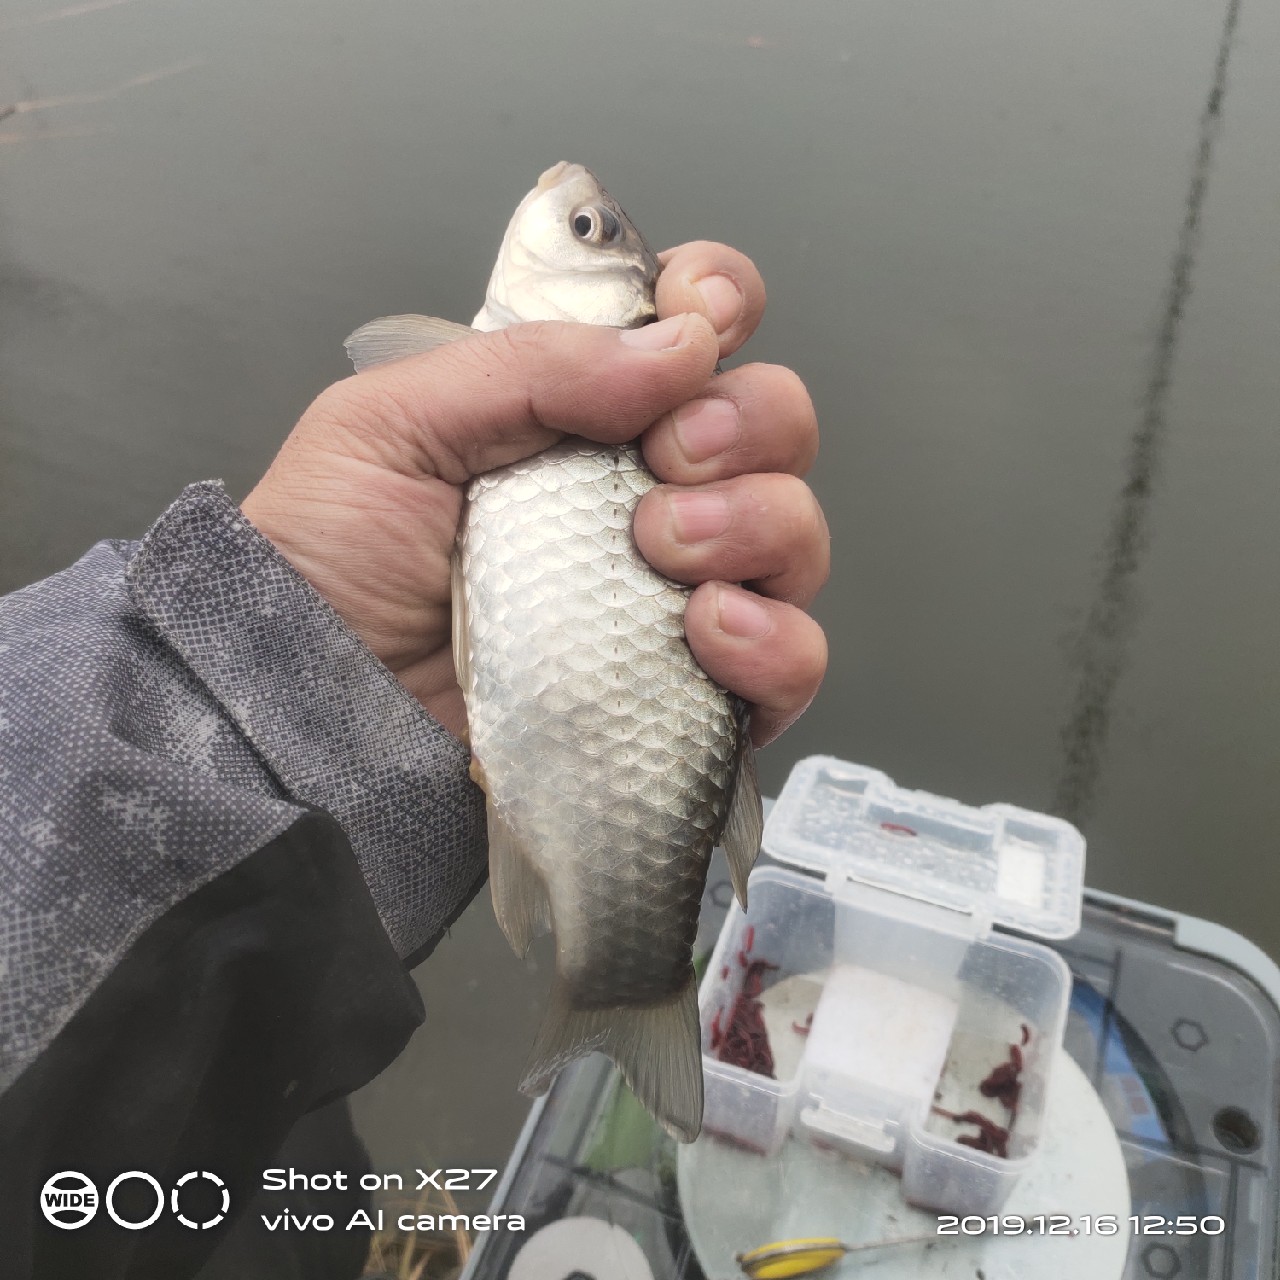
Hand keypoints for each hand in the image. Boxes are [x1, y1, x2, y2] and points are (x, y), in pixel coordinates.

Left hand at [241, 242, 827, 744]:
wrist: (311, 716)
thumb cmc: (330, 566)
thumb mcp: (393, 426)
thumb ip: (529, 367)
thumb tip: (680, 342)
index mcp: (581, 415)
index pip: (696, 330)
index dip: (721, 303)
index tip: (699, 317)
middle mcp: (645, 496)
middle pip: (775, 425)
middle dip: (744, 423)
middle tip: (664, 461)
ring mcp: (676, 598)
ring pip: (796, 536)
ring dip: (755, 525)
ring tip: (661, 551)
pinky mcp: (690, 695)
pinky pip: (792, 663)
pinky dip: (773, 642)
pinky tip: (704, 630)